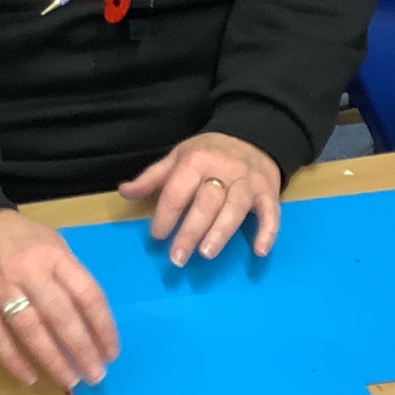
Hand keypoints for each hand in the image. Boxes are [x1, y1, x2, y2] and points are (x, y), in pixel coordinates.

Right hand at [0, 210, 117, 388]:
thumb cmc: (19, 237)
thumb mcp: (52, 243)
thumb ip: (70, 275)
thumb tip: (91, 319)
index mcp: (54, 255)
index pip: (87, 294)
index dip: (103, 326)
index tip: (111, 351)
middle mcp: (29, 271)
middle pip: (61, 316)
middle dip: (82, 349)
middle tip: (96, 375)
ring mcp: (0, 287)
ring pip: (30, 329)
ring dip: (52, 359)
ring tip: (69, 380)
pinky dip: (13, 359)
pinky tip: (29, 377)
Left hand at [119, 131, 281, 265]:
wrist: (254, 137)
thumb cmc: (210, 152)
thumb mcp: (178, 157)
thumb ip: (152, 177)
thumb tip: (124, 192)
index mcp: (196, 160)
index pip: (177, 191)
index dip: (164, 215)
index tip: (156, 237)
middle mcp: (223, 170)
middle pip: (205, 203)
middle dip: (190, 231)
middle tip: (177, 258)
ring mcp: (248, 182)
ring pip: (234, 208)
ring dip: (220, 232)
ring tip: (206, 253)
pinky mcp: (268, 192)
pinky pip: (271, 213)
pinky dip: (267, 232)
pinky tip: (259, 251)